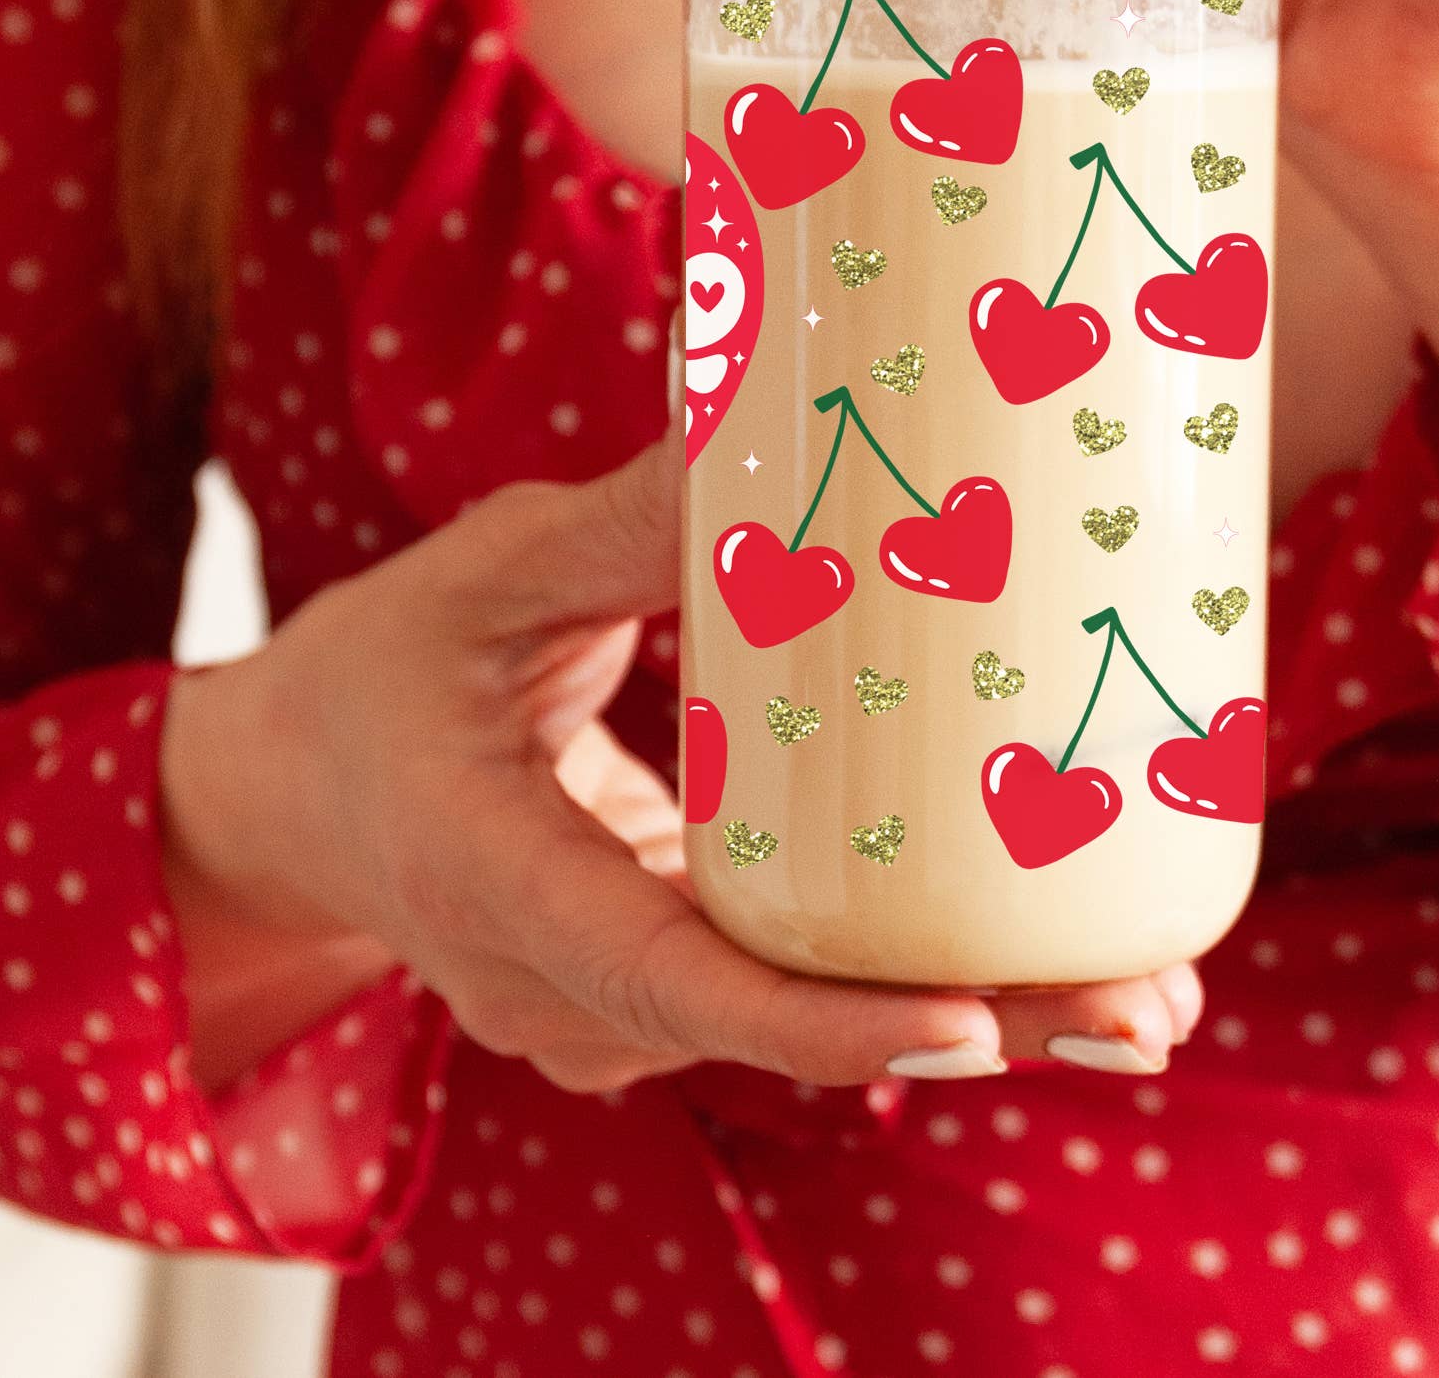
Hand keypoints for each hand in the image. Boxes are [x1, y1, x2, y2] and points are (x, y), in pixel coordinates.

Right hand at [162, 442, 1199, 1092]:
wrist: (291, 793)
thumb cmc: (377, 675)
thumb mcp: (484, 578)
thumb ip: (621, 519)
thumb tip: (762, 406)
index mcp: (503, 894)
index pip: (679, 988)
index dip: (830, 1018)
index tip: (971, 1017)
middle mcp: (567, 994)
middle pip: (790, 1032)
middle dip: (976, 1028)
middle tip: (1147, 1011)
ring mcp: (613, 1011)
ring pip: (811, 1030)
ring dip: (978, 1015)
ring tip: (1148, 995)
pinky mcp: (659, 982)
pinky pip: (796, 995)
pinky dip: (919, 980)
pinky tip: (1056, 958)